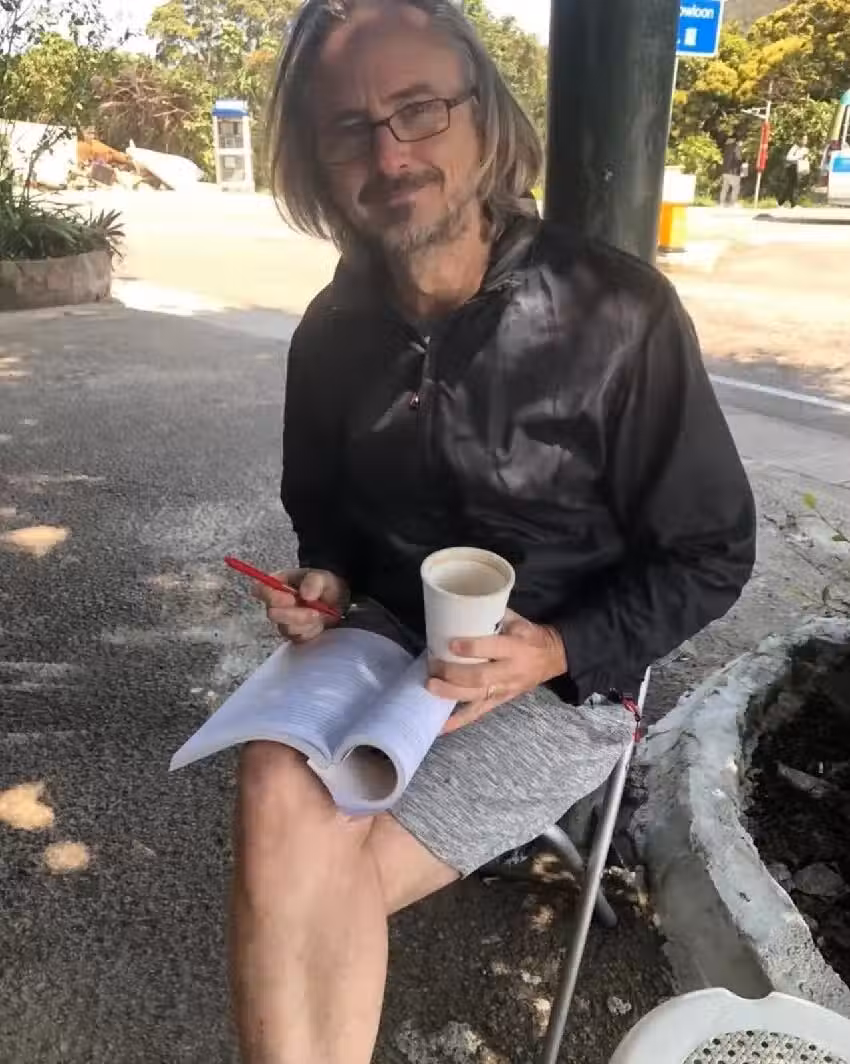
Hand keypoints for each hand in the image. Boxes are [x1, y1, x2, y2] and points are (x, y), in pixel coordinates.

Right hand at [253, 568, 348, 643]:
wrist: (337, 601)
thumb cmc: (325, 585)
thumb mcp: (323, 577)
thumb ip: (314, 581)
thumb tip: (306, 595)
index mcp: (278, 584)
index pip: (262, 590)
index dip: (273, 596)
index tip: (291, 598)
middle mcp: (275, 604)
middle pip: (273, 614)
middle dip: (295, 614)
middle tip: (314, 611)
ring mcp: (283, 621)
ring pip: (287, 628)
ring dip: (307, 622)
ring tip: (320, 614)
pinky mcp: (292, 635)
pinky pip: (298, 638)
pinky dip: (311, 631)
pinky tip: (319, 624)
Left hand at [426, 611, 567, 732]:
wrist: (552, 658)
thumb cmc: (529, 635)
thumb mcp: (517, 620)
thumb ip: (493, 615)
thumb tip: (461, 607)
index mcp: (516, 647)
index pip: (492, 649)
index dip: (471, 648)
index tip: (450, 644)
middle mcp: (510, 671)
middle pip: (479, 677)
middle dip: (453, 673)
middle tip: (432, 665)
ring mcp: (504, 689)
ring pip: (476, 696)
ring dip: (450, 693)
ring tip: (430, 686)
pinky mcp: (499, 701)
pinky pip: (477, 713)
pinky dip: (457, 721)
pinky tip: (439, 726)